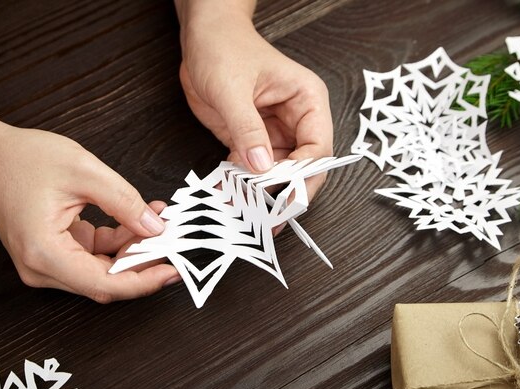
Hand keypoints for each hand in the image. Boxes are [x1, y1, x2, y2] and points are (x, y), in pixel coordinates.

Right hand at [0, 121, 179, 302]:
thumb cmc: (24, 159)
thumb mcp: (84, 171)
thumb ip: (124, 202)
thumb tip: (156, 227)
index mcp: (44, 253)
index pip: (105, 285)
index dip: (144, 282)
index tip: (173, 271)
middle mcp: (41, 268)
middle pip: (106, 280)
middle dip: (144, 261)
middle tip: (175, 240)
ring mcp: (45, 263)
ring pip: (103, 269)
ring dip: (134, 249)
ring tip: (160, 220)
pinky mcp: (52, 253)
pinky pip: (93, 256)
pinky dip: (119, 241)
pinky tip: (140, 219)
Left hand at [177, 2, 333, 198]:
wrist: (201, 38)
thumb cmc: (224, 48)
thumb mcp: (232, 88)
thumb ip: (247, 128)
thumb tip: (261, 166)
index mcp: (307, 101)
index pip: (318, 149)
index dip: (303, 176)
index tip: (281, 195)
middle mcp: (297, 119)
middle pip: (303, 168)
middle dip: (286, 192)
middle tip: (269, 218)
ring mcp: (275, 132)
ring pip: (278, 174)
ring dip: (260, 193)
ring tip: (241, 207)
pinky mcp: (253, 140)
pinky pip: (253, 170)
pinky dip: (241, 184)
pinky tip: (228, 192)